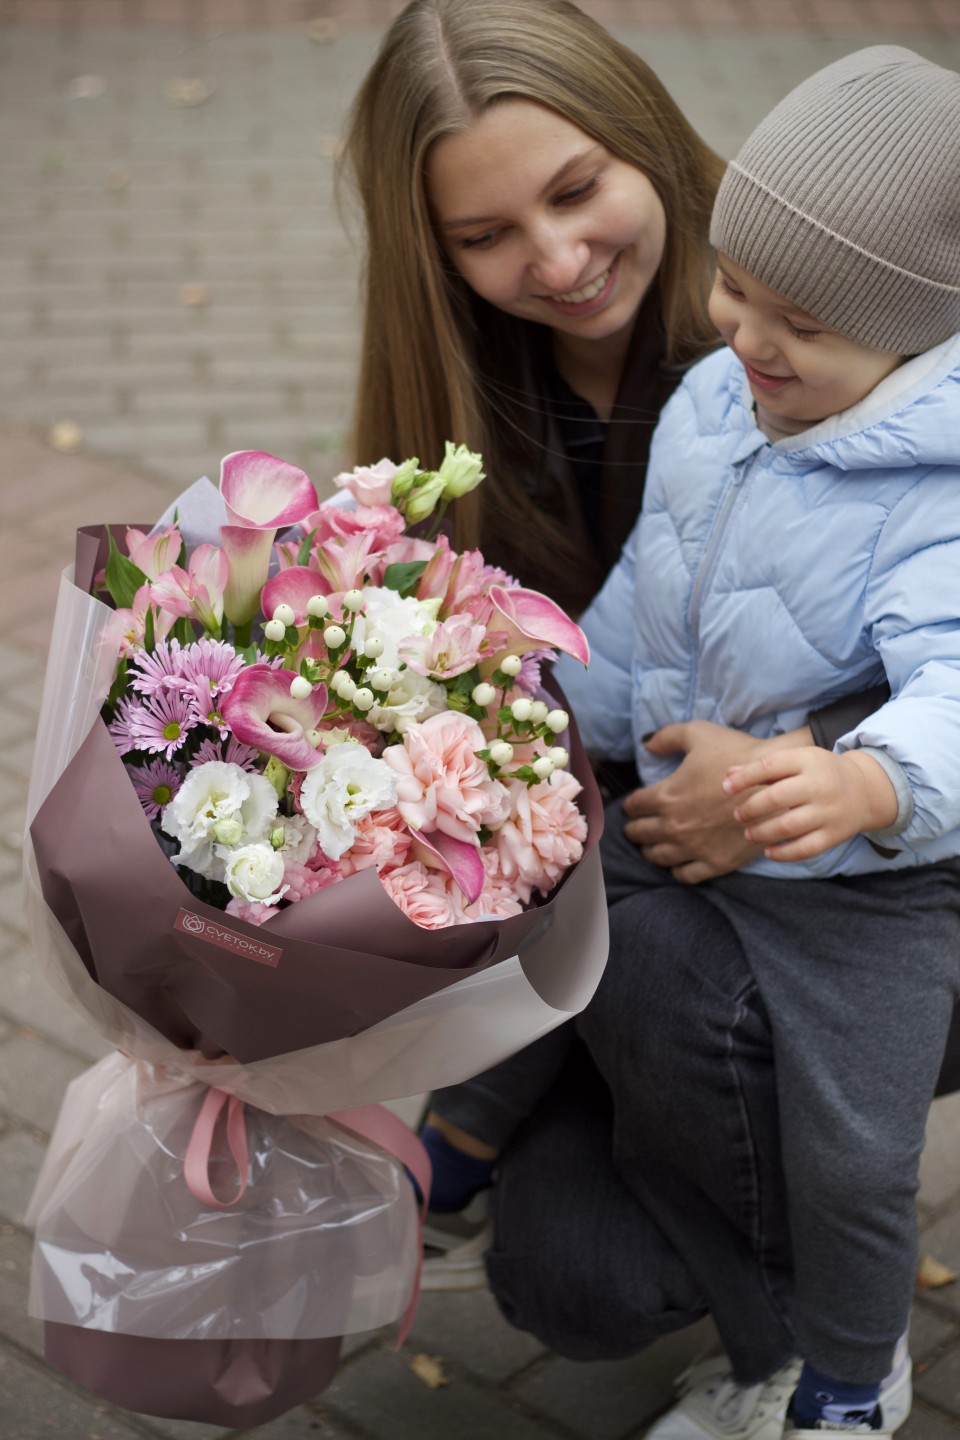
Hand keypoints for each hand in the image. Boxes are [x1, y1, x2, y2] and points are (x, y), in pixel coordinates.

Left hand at [622, 720, 779, 883]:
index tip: (631, 806)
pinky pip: (686, 875)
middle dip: (634, 829)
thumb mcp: (698, 733)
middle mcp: (674, 826)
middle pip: (641, 834)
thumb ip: (667, 737)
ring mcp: (695, 847)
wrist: (776, 781)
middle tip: (634, 828)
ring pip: (658, 857)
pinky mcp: (716, 862)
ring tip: (650, 847)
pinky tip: (676, 863)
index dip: (630, 805)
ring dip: (650, 851)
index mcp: (666, 796)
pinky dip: (676, 870)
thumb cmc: (736, 754)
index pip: (634, 806)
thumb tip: (646, 743)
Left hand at [723, 747, 898, 861]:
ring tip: (748, 833)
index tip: (726, 788)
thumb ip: (763, 768)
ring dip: (762, 832)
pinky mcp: (834, 835)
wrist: (865, 789)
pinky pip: (805, 849)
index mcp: (807, 761)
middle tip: (737, 815)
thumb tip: (728, 776)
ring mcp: (828, 812)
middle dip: (751, 809)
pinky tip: (768, 852)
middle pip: (777, 798)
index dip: (744, 778)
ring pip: (788, 826)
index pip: (770, 767)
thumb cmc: (819, 773)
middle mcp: (819, 785)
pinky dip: (783, 853)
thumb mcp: (796, 761)